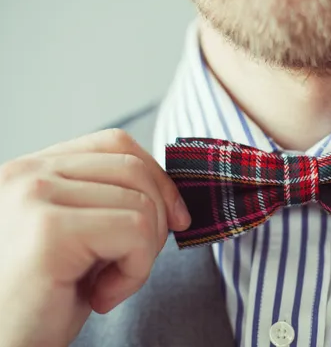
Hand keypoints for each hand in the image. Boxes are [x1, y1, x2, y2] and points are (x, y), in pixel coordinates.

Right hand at [0, 129, 190, 346]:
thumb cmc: (43, 299)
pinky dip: (135, 272)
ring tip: (108, 284)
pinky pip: (135, 232)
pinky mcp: (50, 230)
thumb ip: (110, 203)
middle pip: (135, 170)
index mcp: (35, 169)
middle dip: (157, 220)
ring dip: (143, 255)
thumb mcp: (82, 237)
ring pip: (142, 203)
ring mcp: (36, 196)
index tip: (175, 217)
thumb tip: (172, 197)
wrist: (7, 345)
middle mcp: (29, 173)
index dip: (157, 178)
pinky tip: (102, 296)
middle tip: (131, 264)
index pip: (116, 143)